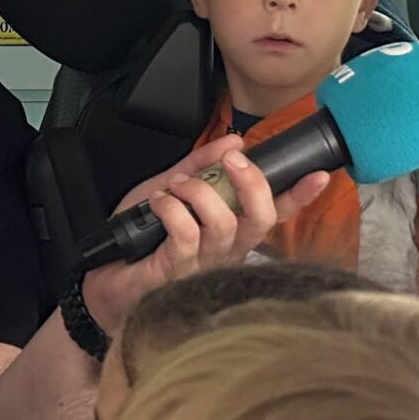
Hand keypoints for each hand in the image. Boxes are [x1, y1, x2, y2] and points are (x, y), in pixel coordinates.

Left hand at [80, 135, 331, 332]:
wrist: (99, 278)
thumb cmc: (137, 242)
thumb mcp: (169, 189)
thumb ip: (199, 165)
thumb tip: (234, 141)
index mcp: (229, 232)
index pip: (273, 215)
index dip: (299, 196)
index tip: (319, 173)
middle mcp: (224, 252)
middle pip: (260, 220)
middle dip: (252, 183)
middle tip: (232, 161)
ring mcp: (203, 266)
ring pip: (223, 223)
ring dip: (198, 192)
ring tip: (174, 186)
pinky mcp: (176, 274)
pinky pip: (187, 233)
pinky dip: (172, 208)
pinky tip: (158, 204)